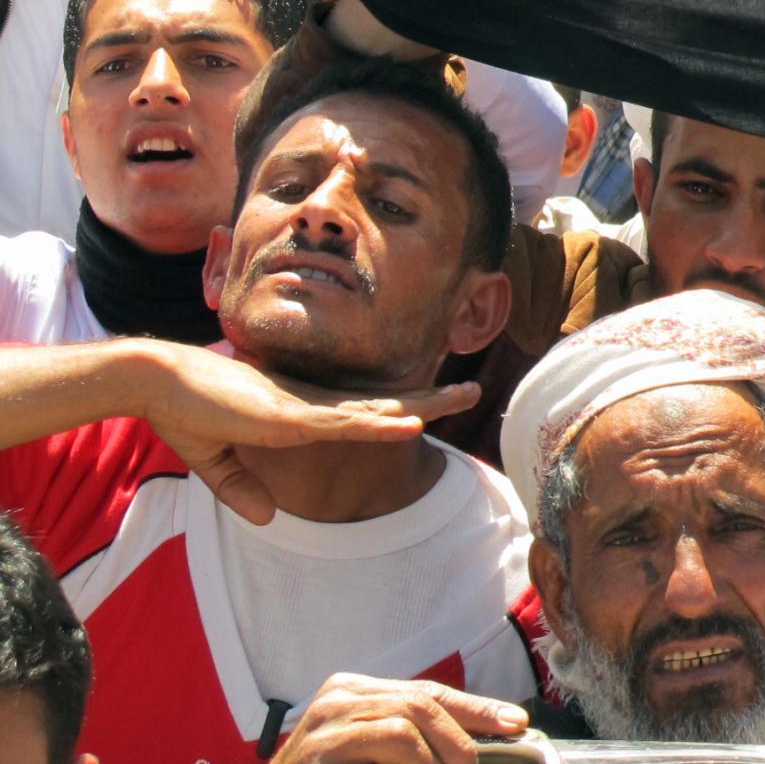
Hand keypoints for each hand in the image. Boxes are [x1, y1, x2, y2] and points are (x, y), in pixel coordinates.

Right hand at [138, 342, 479, 523]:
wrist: (158, 382)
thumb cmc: (187, 410)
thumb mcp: (217, 462)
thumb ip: (242, 489)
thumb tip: (267, 517)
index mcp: (301, 410)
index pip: (362, 411)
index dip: (398, 409)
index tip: (434, 406)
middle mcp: (312, 404)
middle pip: (383, 403)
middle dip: (429, 397)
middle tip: (472, 390)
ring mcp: (304, 408)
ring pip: (374, 408)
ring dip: (419, 404)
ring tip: (462, 395)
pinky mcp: (288, 416)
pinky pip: (342, 423)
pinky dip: (376, 425)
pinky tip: (408, 424)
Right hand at [270, 675, 528, 761]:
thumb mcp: (375, 756)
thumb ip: (414, 744)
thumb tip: (473, 748)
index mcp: (357, 692)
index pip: (428, 693)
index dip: (477, 708)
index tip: (516, 723)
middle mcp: (342, 693)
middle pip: (424, 699)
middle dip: (469, 727)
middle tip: (485, 760)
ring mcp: (328, 715)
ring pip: (411, 716)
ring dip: (447, 749)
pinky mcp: (321, 743)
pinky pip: (391, 738)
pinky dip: (421, 760)